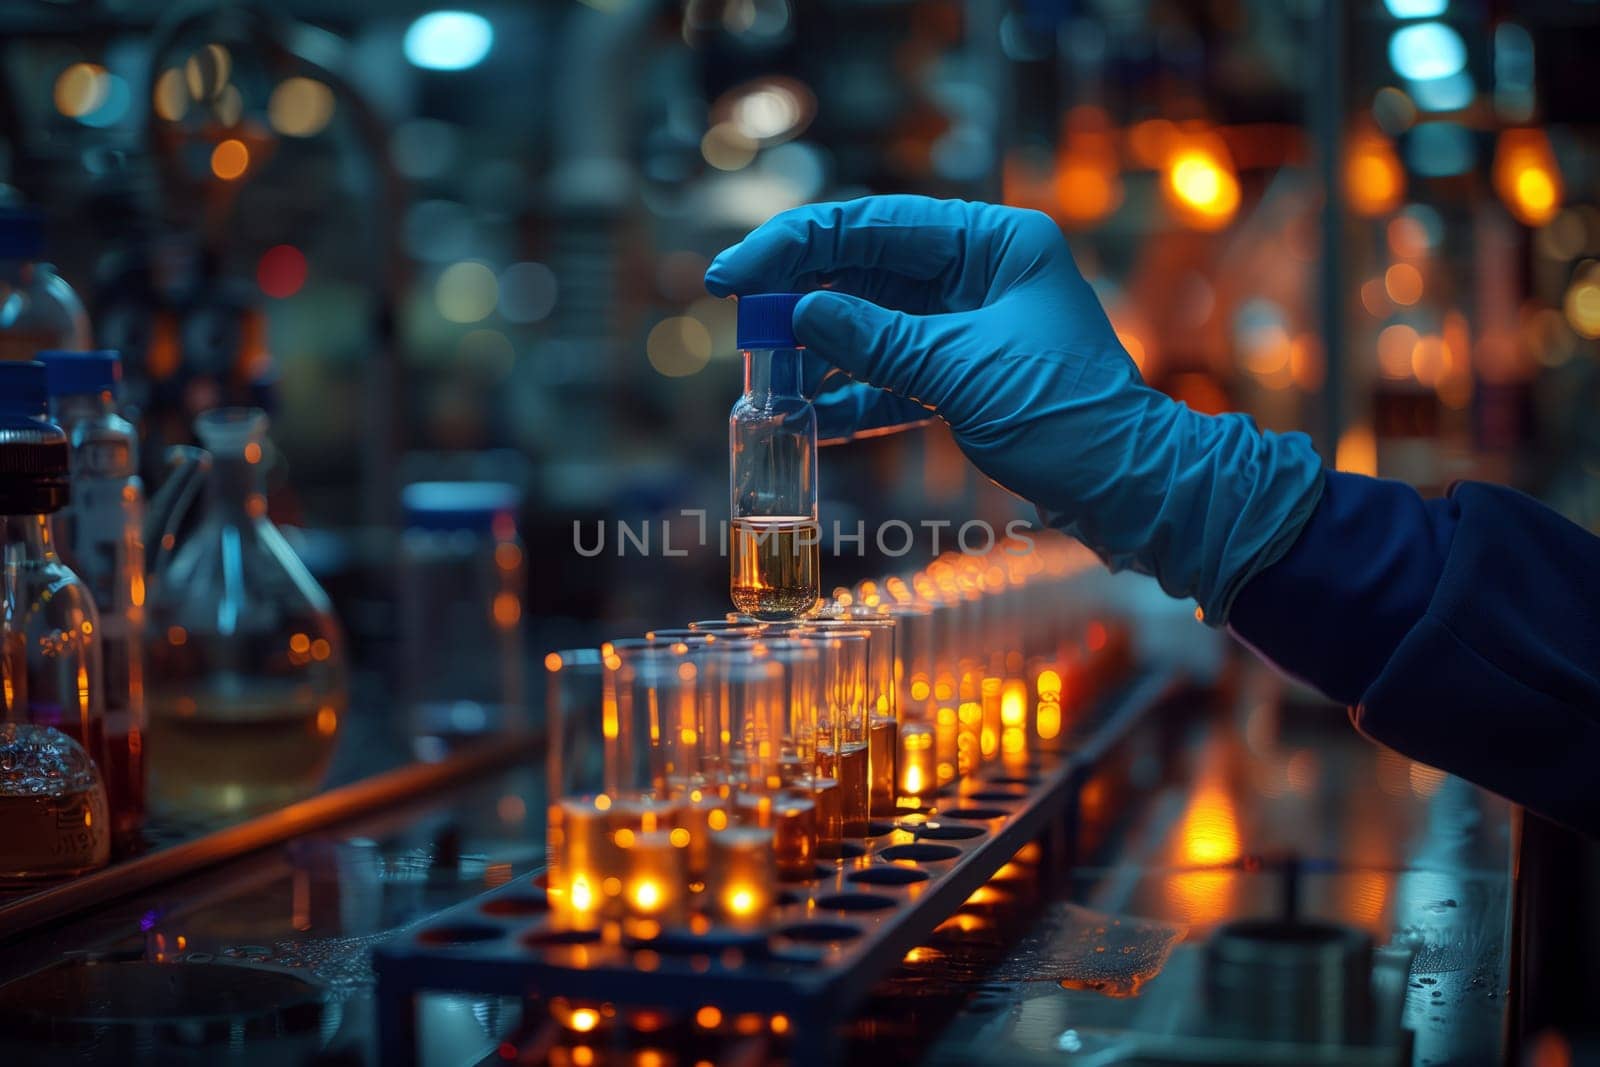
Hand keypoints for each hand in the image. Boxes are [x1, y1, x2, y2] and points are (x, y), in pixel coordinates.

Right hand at [706, 195, 1323, 622]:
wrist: (1131, 491)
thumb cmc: (1066, 419)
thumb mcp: (959, 373)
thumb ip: (875, 340)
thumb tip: (799, 313)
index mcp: (994, 243)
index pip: (875, 225)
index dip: (795, 246)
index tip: (733, 274)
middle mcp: (982, 272)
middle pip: (868, 271)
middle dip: (802, 302)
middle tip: (741, 327)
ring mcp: (974, 324)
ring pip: (875, 325)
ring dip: (822, 355)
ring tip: (768, 380)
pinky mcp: (968, 375)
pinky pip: (895, 374)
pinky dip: (856, 396)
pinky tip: (813, 420)